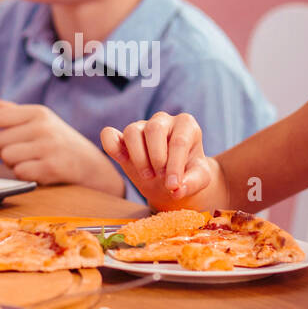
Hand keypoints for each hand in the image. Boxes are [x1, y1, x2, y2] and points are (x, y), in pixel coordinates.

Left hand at [0, 95, 124, 195]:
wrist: (90, 164)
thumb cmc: (58, 141)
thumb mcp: (39, 121)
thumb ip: (11, 111)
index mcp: (38, 112)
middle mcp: (43, 127)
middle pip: (0, 142)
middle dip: (5, 151)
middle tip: (23, 153)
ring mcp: (48, 147)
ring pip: (7, 158)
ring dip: (14, 164)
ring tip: (32, 161)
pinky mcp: (52, 167)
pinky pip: (20, 172)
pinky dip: (25, 175)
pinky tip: (39, 170)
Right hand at [100, 111, 218, 208]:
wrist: (171, 180)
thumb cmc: (188, 175)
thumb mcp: (198, 180)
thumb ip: (192, 183)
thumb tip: (177, 189)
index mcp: (186, 125)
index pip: (179, 141)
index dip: (175, 165)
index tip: (173, 186)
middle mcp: (163, 120)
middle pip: (154, 129)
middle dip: (156, 157)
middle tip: (160, 176)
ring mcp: (141, 126)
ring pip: (132, 131)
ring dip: (138, 157)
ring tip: (148, 175)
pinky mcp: (122, 137)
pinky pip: (109, 135)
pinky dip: (111, 147)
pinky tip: (123, 161)